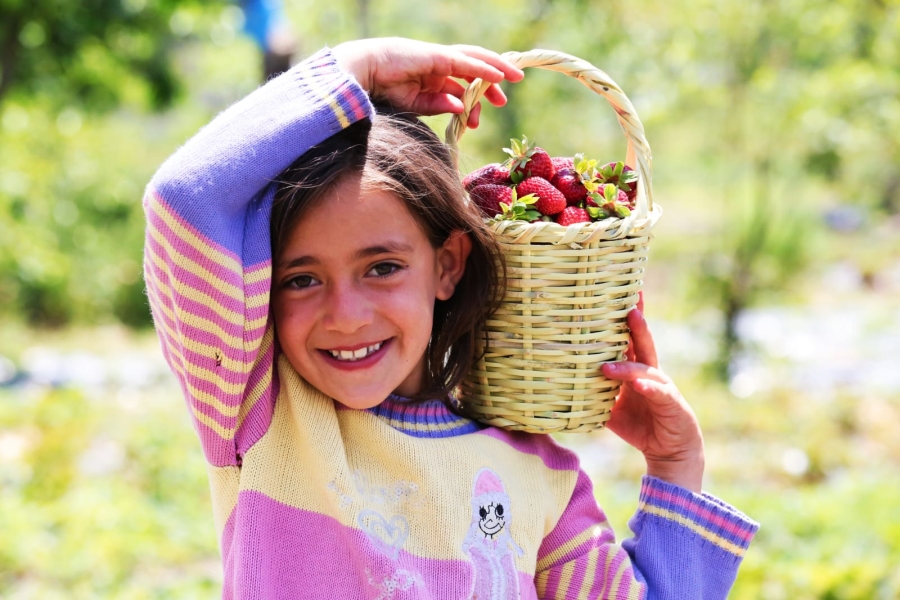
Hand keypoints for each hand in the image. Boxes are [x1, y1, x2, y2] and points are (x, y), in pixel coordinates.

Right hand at [332, 37, 523, 128]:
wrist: (364, 75)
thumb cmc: (383, 91)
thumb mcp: (415, 105)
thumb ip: (438, 106)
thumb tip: (460, 109)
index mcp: (432, 79)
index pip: (460, 86)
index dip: (475, 98)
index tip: (480, 117)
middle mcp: (439, 67)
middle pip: (472, 71)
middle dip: (491, 84)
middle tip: (504, 100)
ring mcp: (438, 59)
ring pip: (474, 61)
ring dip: (496, 69)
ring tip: (514, 78)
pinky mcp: (437, 56)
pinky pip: (465, 62)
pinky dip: (482, 68)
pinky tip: (497, 76)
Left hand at [601, 296, 704, 492]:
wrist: (670, 451)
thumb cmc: (639, 426)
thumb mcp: (610, 409)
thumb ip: (592, 395)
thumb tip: (559, 386)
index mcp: (636, 370)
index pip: (628, 341)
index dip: (624, 321)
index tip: (618, 297)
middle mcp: (651, 373)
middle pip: (643, 344)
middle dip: (637, 325)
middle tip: (628, 307)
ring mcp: (662, 386)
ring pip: (646, 370)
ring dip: (628, 366)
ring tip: (608, 364)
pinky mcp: (671, 403)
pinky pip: (659, 394)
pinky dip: (648, 389)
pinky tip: (639, 385)